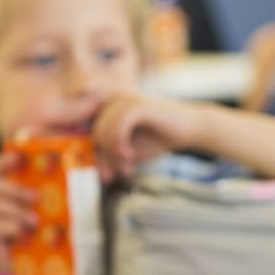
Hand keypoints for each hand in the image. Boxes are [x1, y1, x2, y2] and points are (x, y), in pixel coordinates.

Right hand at [0, 151, 37, 271]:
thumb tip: (46, 185)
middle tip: (36, 197)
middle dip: (15, 189)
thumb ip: (27, 199)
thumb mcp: (23, 213)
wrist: (10, 267)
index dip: (2, 162)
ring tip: (35, 221)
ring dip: (18, 211)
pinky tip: (23, 233)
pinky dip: (13, 227)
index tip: (18, 157)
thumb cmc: (20, 237)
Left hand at [91, 94, 209, 180]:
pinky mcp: (137, 104)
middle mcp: (110, 101)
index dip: (88, 151)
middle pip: (93, 135)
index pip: (85, 132)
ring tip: (127, 166)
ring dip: (113, 155)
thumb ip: (106, 156)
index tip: (103, 174)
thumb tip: (88, 168)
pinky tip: (130, 156)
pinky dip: (120, 146)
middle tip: (121, 173)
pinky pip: (117, 128)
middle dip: (105, 159)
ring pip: (102, 132)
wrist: (189, 129)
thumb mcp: (125, 152)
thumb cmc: (155, 140)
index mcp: (105, 109)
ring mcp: (123, 100)